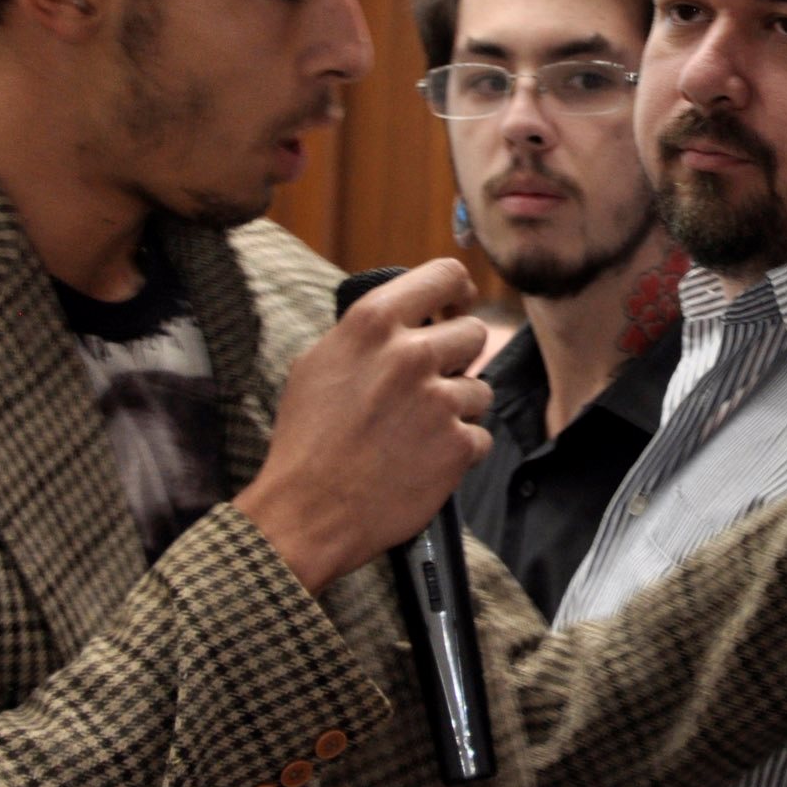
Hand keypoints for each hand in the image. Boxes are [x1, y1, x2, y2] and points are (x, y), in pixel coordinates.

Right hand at [234, 259, 492, 592]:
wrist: (306, 512)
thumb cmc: (307, 440)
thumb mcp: (318, 363)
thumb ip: (367, 334)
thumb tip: (406, 317)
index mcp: (373, 323)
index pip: (445, 275)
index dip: (458, 290)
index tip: (457, 305)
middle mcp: (412, 354)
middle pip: (474, 332)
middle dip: (457, 358)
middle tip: (431, 384)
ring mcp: (440, 401)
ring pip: (480, 389)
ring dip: (457, 409)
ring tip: (415, 433)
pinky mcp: (459, 445)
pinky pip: (480, 436)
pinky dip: (459, 451)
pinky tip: (423, 462)